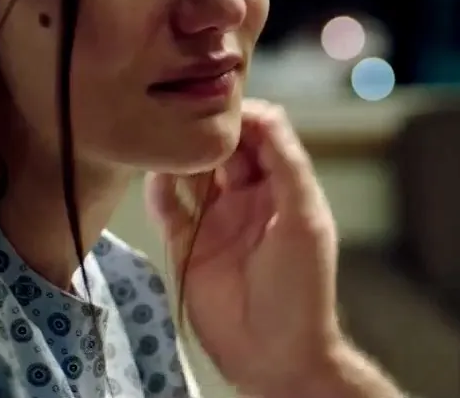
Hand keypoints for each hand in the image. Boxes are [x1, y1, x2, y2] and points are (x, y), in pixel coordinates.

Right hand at [146, 100, 396, 396]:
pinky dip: (158, 191)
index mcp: (283, 186)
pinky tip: (155, 180)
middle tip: (183, 116)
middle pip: (224, 147)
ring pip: (192, 173)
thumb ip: (287, 166)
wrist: (274, 355)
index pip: (262, 133)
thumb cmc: (300, 289)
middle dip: (206, 131)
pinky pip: (168, 208)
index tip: (217, 104)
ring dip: (180, 157)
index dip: (243, 115)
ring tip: (166, 143)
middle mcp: (248, 196)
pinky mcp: (188, 245)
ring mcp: (217, 220)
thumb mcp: (304, 220)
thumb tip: (264, 115)